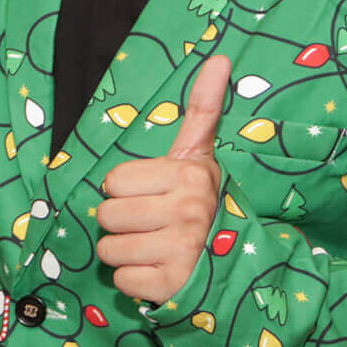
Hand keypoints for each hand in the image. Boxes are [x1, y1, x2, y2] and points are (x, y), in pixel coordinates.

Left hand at [96, 55, 231, 303]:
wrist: (239, 265)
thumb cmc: (206, 204)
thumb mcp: (201, 156)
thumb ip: (203, 108)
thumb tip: (220, 58)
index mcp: (188, 176)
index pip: (112, 182)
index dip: (126, 192)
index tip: (153, 197)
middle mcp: (187, 212)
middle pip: (106, 216)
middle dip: (122, 224)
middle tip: (152, 227)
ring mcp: (181, 252)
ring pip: (110, 251)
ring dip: (126, 255)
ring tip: (155, 249)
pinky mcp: (173, 289)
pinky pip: (122, 283)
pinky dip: (135, 283)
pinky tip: (159, 274)